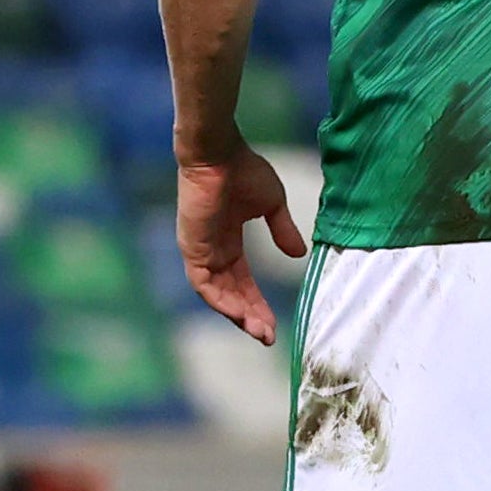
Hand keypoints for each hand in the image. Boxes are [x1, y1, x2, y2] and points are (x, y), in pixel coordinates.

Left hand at [177, 144, 304, 344]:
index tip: (275, 322)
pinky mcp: (192, 248)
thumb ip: (282, 230)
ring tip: (259, 331)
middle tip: (269, 336)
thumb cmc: (244, 171)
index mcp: (228, 241)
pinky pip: (203, 284)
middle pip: (231, 293)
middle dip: (250, 316)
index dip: (258, 302)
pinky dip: (221, 301)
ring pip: (217, 294)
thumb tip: (298, 254)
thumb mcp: (272, 205)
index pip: (243, 281)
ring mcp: (199, 251)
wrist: (219, 154)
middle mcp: (212, 251)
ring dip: (237, 314)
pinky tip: (240, 314)